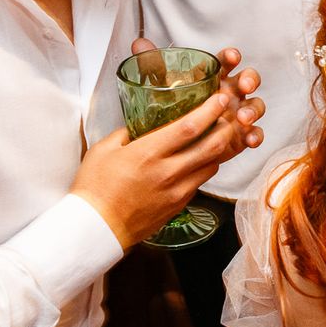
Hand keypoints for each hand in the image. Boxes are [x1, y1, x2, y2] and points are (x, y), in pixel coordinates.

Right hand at [73, 42, 264, 249]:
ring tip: (219, 135)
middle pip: (212, 146)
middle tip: (231, 114)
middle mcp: (168, 172)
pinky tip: (198, 160)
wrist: (96, 229)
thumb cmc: (94, 188)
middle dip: (227, 127)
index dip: (210, 110)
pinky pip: (201, 182)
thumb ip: (126, 133)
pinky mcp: (179, 205)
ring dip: (219, 149)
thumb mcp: (103, 150)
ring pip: (212, 165)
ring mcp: (177, 191)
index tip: (221, 97)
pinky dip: (205, 168)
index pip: (190, 127)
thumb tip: (142, 124)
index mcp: (149, 154)